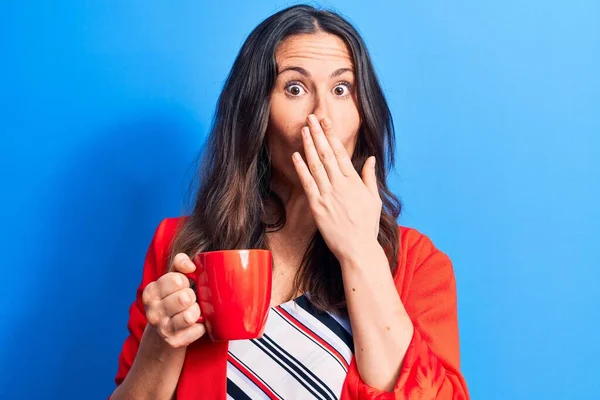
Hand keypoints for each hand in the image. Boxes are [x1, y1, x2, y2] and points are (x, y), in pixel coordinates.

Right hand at [142, 253, 205, 347]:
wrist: (164, 333)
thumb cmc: (172, 299)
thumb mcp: (172, 278)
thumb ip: (180, 263)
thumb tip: (191, 266)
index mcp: (150, 293)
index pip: (176, 280)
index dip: (185, 281)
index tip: (183, 285)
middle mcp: (153, 312)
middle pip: (185, 297)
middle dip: (192, 296)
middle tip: (189, 300)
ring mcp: (162, 329)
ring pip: (190, 316)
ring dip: (197, 311)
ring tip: (193, 311)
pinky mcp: (174, 342)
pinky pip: (199, 330)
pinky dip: (202, 326)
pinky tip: (196, 324)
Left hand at [292, 114, 381, 262]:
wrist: (358, 248)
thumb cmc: (367, 225)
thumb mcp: (373, 199)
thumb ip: (369, 177)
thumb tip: (370, 159)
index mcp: (354, 181)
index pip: (340, 152)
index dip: (331, 135)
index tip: (325, 122)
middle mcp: (340, 185)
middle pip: (327, 154)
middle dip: (318, 134)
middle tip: (311, 118)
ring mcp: (328, 195)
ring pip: (316, 165)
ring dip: (309, 146)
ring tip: (303, 130)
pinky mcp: (317, 206)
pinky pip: (308, 183)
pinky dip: (301, 168)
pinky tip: (296, 155)